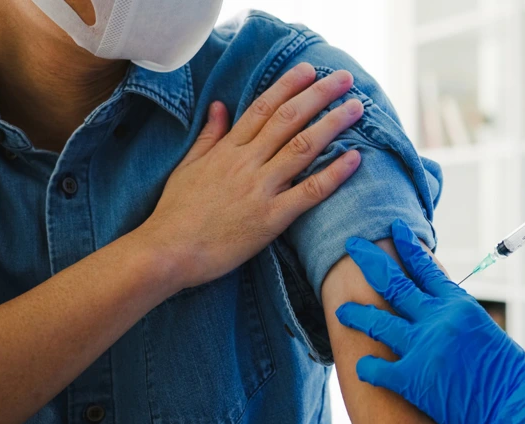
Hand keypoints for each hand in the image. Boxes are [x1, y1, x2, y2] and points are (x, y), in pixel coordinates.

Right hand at [137, 63, 363, 288]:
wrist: (167, 252)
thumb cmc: (175, 213)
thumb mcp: (188, 167)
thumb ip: (209, 136)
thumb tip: (219, 105)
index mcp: (227, 150)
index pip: (262, 108)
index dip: (288, 86)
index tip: (309, 70)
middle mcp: (246, 163)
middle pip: (289, 119)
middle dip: (318, 94)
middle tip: (344, 78)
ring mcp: (260, 189)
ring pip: (302, 147)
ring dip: (332, 124)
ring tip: (358, 107)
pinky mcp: (271, 218)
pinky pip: (309, 192)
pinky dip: (334, 174)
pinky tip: (355, 158)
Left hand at [335, 220, 524, 423]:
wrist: (515, 406)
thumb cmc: (508, 373)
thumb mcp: (485, 330)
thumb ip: (458, 316)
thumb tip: (441, 307)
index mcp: (458, 305)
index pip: (426, 268)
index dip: (407, 247)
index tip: (394, 230)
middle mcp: (437, 319)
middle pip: (393, 283)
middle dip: (369, 260)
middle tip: (352, 246)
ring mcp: (422, 347)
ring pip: (377, 321)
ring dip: (356, 314)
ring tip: (342, 310)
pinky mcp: (412, 378)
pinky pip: (377, 368)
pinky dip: (367, 366)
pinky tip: (361, 366)